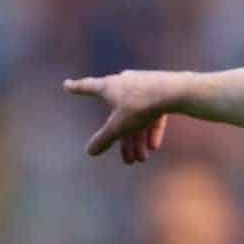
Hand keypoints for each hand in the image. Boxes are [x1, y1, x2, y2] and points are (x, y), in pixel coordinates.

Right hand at [63, 70, 178, 163]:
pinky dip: (151, 129)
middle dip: (123, 140)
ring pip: (138, 117)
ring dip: (138, 139)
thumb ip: (104, 139)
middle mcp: (125, 82)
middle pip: (119, 115)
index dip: (76, 88)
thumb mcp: (119, 126)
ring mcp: (144, 85)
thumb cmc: (141, 105)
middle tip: (127, 161)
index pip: (88, 87)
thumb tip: (89, 152)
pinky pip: (153, 112)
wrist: (176, 91)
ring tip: (142, 159)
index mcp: (109, 86)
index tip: (67, 84)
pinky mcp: (162, 91)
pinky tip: (153, 147)